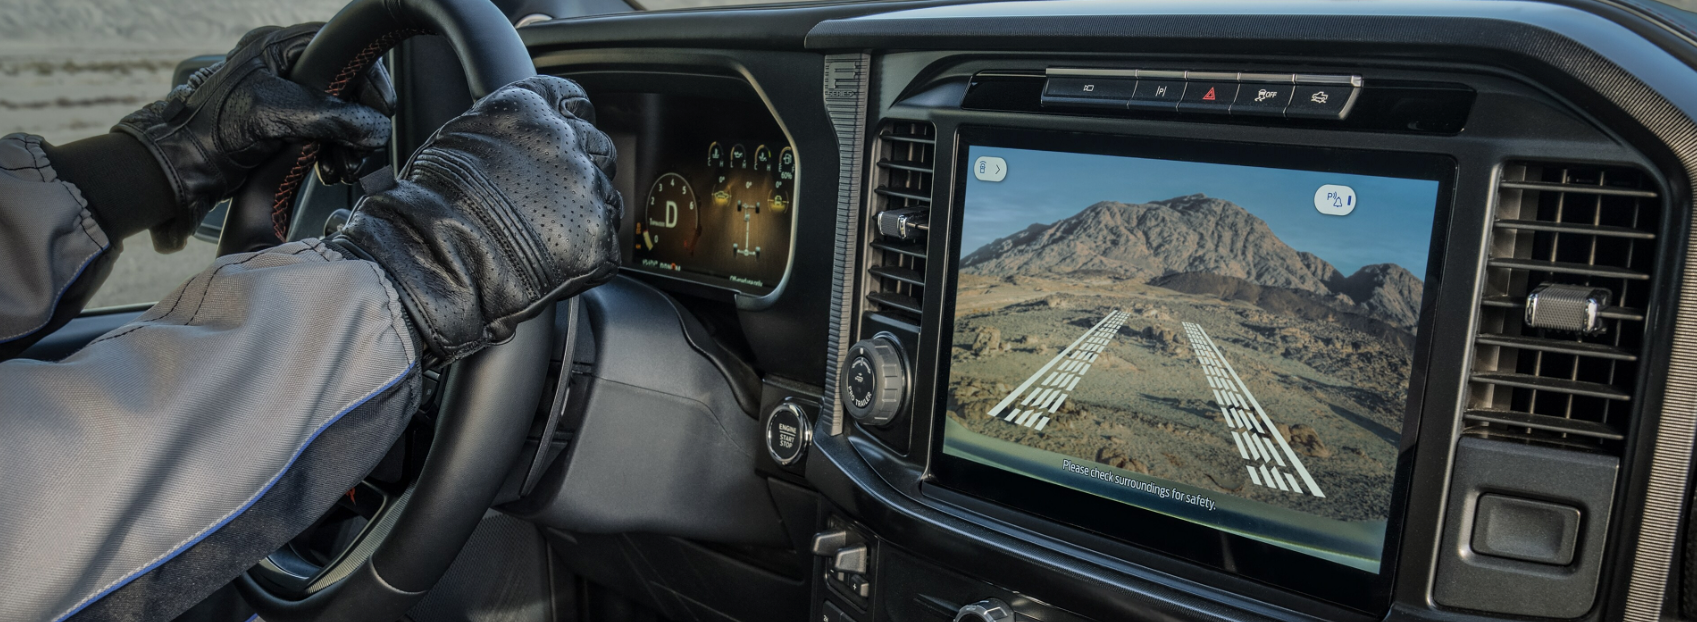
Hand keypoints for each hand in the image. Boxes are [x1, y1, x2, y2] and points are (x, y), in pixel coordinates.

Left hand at [114, 23, 393, 250]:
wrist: (180, 167)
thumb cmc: (210, 130)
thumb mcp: (275, 114)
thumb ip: (330, 116)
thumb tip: (374, 127)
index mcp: (276, 48)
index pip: (339, 48)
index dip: (367, 75)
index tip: (382, 105)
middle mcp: (283, 69)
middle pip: (345, 85)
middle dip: (359, 118)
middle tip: (363, 144)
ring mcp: (285, 100)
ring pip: (339, 114)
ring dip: (349, 143)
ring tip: (343, 166)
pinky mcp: (285, 128)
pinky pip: (325, 135)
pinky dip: (334, 154)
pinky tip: (330, 169)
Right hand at [328, 75, 621, 363]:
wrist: (435, 255)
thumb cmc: (431, 201)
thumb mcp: (458, 137)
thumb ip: (501, 130)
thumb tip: (512, 140)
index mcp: (530, 108)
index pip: (573, 100)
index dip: (569, 122)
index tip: (564, 139)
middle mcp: (566, 140)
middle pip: (597, 148)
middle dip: (579, 172)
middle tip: (549, 200)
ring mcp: (587, 189)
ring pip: (605, 197)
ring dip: (583, 213)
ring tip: (545, 237)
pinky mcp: (598, 239)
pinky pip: (606, 245)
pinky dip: (587, 255)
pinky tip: (554, 263)